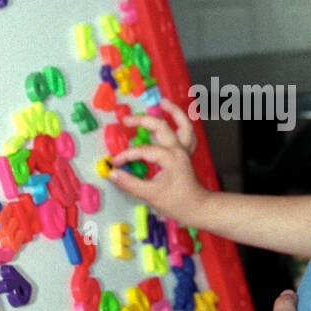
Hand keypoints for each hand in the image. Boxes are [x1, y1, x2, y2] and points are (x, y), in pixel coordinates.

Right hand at [109, 97, 208, 223]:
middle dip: (142, 120)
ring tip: (163, 102)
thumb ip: (129, 183)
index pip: (142, 151)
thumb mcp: (150, 195)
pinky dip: (182, 125)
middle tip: (126, 120)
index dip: (126, 156)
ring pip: (183, 125)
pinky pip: (187, 134)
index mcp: (170, 157)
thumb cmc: (177, 203)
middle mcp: (178, 150)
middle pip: (161, 126)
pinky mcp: (186, 154)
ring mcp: (184, 151)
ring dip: (174, 112)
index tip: (114, 163)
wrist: (197, 208)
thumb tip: (112, 173)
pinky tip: (175, 119)